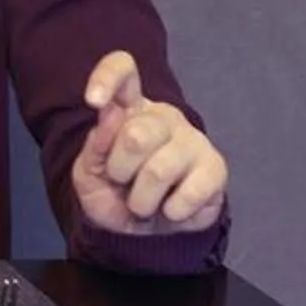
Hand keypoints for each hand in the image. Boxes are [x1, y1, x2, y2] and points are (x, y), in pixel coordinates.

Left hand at [72, 52, 228, 235]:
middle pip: (136, 135)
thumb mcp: (89, 172)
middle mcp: (163, 116)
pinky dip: (171, 212)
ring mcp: (193, 139)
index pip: (123, 70)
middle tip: (122, 183)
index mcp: (129, 107)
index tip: (93, 101)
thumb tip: (109, 112)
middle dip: (120, 171)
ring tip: (143, 202)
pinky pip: (189, 193)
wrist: (143, 235)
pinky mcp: (216, 168)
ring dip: (142, 200)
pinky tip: (171, 209)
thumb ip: (95, 144)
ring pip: (159, 170)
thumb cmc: (113, 192)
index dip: (107, 78)